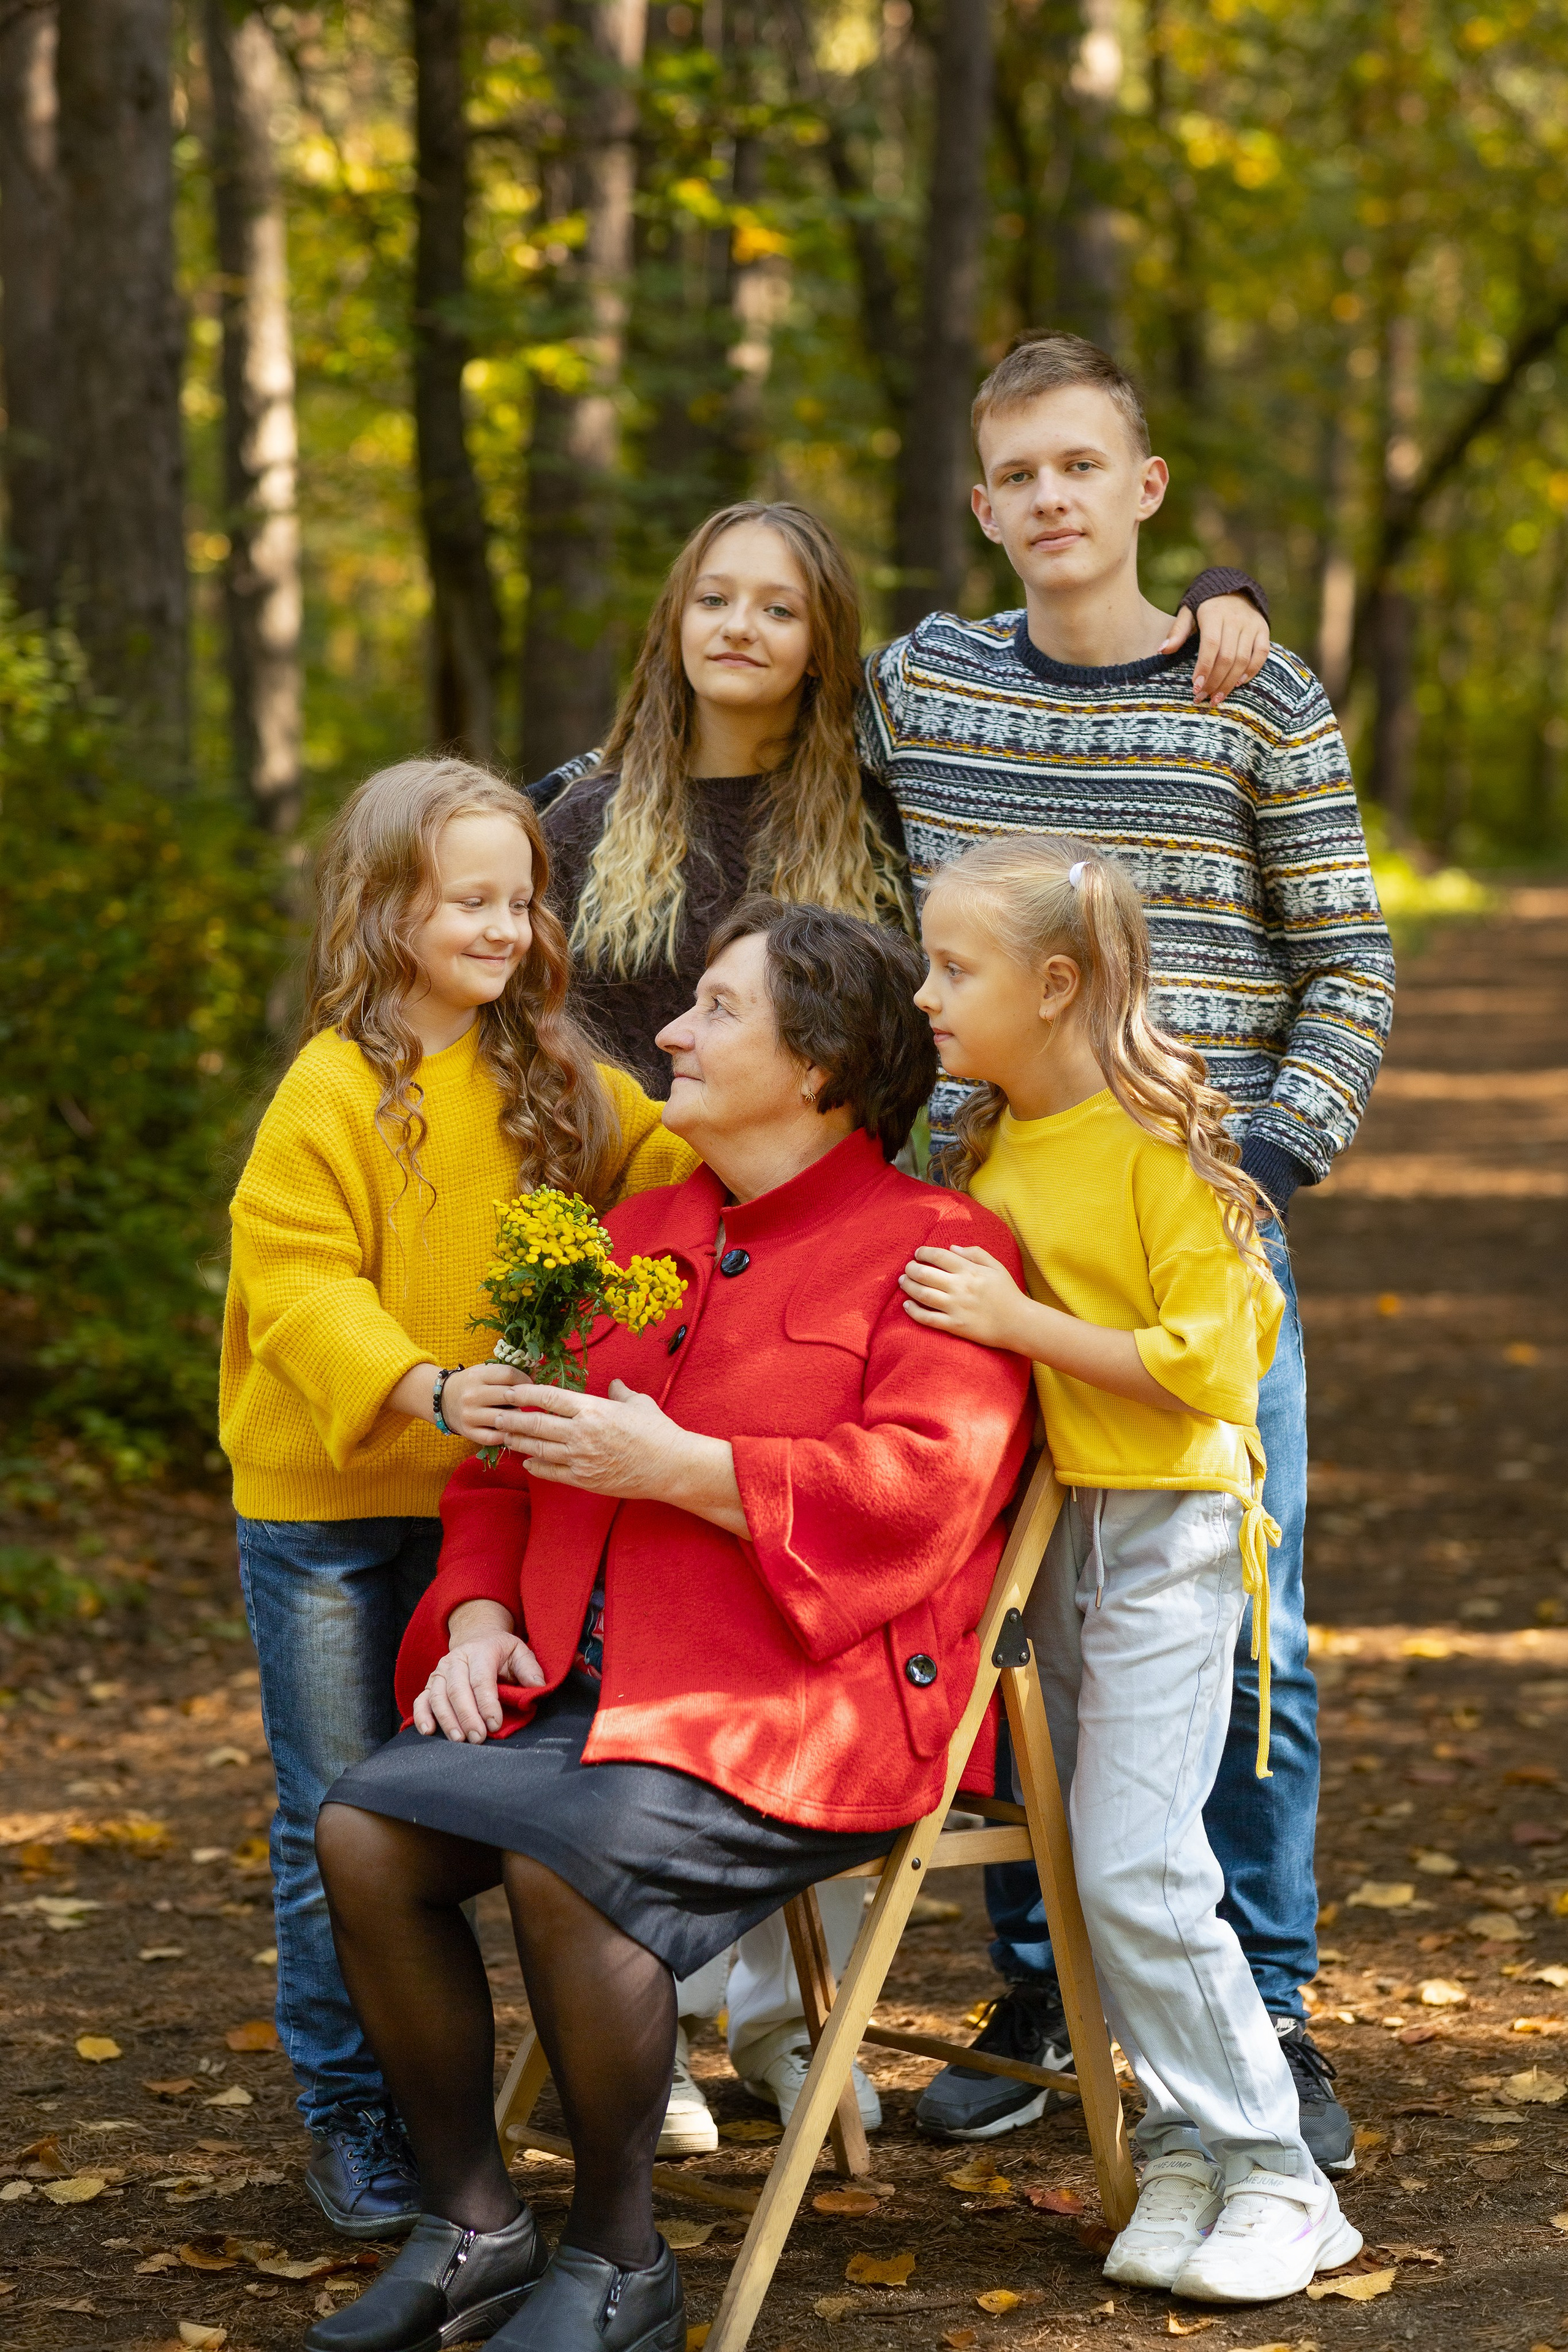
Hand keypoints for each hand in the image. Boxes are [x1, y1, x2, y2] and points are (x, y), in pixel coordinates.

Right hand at [411, 1625, 545, 1742]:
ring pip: (437, 1697)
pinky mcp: (430, 1684)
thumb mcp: (519, 1651)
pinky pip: (421, 1700)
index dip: (487, 1703)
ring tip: (459, 1739)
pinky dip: (422, 1716)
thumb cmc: (500, 1651)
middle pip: (457, 1690)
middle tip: (478, 1738)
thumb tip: (538, 1687)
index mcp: (480, 1651)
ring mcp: (440, 1672)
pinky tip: (428, 1731)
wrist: (477, 1638)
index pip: (481, 1679)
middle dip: (467, 1716)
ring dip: (447, 1720)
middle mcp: (455, 1660)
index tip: (495, 1724)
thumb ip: (529, 1669)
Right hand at [437, 1359, 530, 1444]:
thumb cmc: (471, 1384)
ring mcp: (469, 1415)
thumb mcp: (484, 1372)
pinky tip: (512, 1429)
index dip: (525, 1379)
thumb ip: (507, 1373)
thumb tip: (537, 1373)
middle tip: (532, 1401)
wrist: (442, 1400)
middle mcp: (472, 1395)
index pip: (508, 1374)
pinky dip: (506, 1435)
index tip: (531, 1385)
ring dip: (517, 1418)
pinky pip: (494, 1437)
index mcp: (477, 1376)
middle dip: (524, 1399)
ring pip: (504, 1418)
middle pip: (508, 1396)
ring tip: (521, 1415)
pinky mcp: (469, 1432)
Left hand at [493, 1378, 749, 1534]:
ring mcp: (580, 1458)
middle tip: (495, 1414)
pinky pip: (550, 1472)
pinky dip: (535, 1466)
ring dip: (518, 1441)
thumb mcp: (638, 1403)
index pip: (548, 1397)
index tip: (509, 1390)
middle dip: (511, 1418)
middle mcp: (580, 1432)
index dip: (524, 1393)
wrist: (670, 1467)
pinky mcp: (583, 1480)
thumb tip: (613, 1384)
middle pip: (535, 1423)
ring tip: (503, 1436)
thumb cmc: (657, 1432)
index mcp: (592, 1409)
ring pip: (537, 1448)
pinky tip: (527, 1461)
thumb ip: (620, 1393)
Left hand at [899, 1245, 1028, 1348]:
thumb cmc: (1008, 1293)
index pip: (939, 1256)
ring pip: (922, 1294)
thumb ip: (975, 1253)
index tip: (918, 1253)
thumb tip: (951, 1247)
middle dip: (911, 1268)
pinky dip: (913, 1311)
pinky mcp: (955, 1326)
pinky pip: (928, 1318)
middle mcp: (960, 1287)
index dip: (923, 1252)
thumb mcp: (996, 1267)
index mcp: (970, 1271)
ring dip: (908, 1286)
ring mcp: (956, 1307)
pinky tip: (907, 1305)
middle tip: (907, 1268)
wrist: (1019, 1323)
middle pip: (925, 1274)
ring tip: (903, 1282)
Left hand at [1161, 593, 1269, 707]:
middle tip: (1203, 697)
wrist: (1233, 589)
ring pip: (1243, 659)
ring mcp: (1251, 624)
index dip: (1204, 668)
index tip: (1196, 687)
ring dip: (1230, 682)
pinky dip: (1251, 671)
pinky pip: (1261, 654)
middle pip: (1227, 657)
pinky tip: (1238, 684)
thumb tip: (1162, 650)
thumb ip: (1177, 632)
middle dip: (1214, 681)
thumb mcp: (1188, 613)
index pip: (1211, 645)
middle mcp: (1235, 618)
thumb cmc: (1205, 607)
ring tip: (1217, 697)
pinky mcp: (1263, 629)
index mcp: (1214, 614)